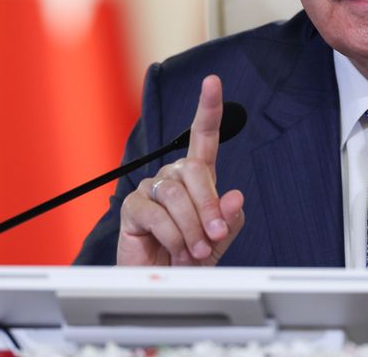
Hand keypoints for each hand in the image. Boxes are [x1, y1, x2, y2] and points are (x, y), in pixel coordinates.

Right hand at [116, 75, 244, 264]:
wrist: (163, 284)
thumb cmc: (191, 258)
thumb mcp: (218, 240)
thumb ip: (228, 218)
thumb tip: (235, 196)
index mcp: (197, 178)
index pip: (203, 136)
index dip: (208, 108)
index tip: (212, 82)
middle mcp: (173, 177)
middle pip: (194, 169)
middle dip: (208, 205)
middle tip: (213, 237)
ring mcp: (151, 189)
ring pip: (177, 194)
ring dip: (192, 228)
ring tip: (195, 251)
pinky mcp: (133, 207)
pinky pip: (157, 214)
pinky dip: (173, 236)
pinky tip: (175, 249)